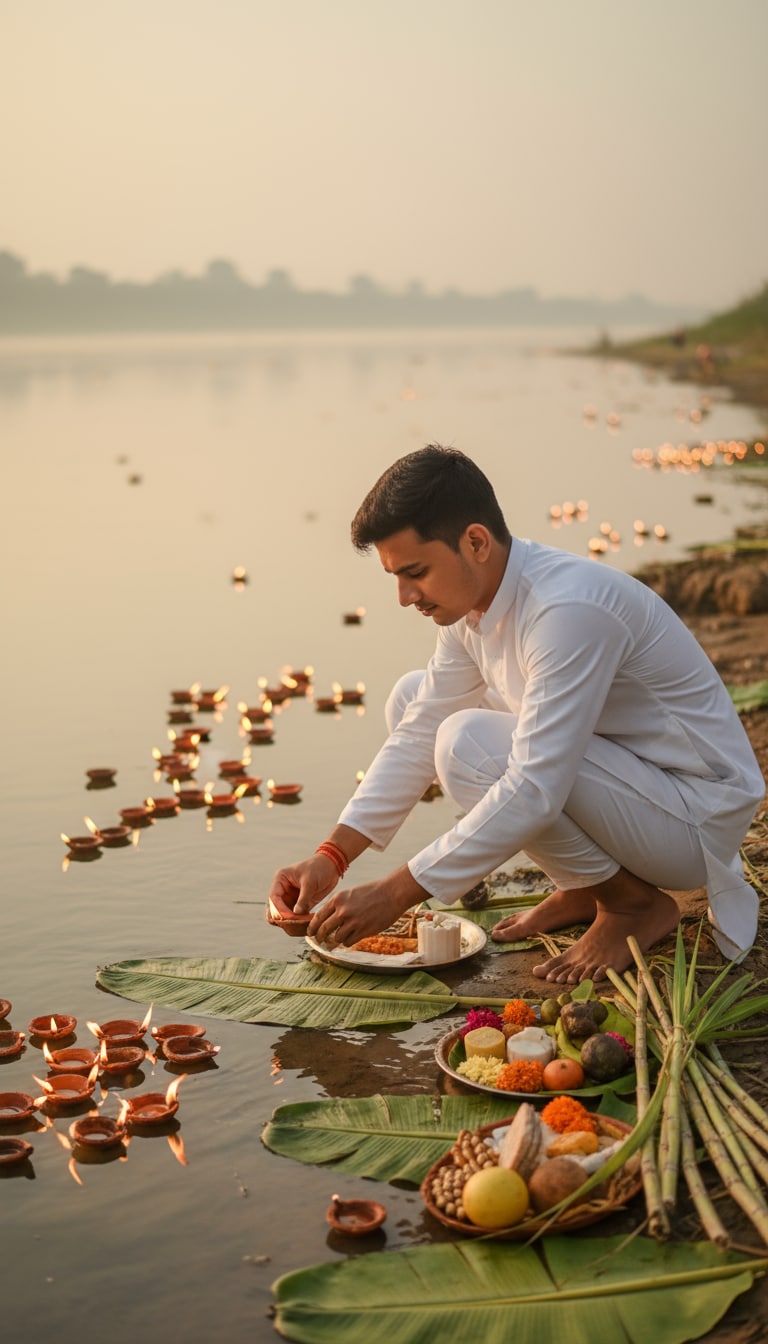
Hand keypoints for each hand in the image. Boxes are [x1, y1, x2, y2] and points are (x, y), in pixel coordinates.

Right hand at [266, 854, 337, 926]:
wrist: (332, 867)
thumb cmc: (319, 868)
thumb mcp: (310, 882)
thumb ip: (303, 898)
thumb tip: (296, 914)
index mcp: (280, 880)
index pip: (274, 899)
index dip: (279, 910)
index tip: (289, 918)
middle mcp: (283, 890)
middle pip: (275, 910)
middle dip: (283, 919)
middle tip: (294, 925)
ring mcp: (290, 899)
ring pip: (284, 916)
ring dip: (291, 923)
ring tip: (302, 927)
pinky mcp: (300, 905)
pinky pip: (296, 917)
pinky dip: (300, 923)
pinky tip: (308, 925)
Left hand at [308, 868, 424, 947]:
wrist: (392, 893)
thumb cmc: (373, 892)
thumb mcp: (351, 893)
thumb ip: (339, 905)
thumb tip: (328, 919)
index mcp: (338, 899)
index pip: (318, 916)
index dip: (312, 927)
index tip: (311, 933)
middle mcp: (343, 910)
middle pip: (324, 929)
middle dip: (320, 938)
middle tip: (320, 941)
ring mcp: (353, 921)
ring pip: (336, 938)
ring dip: (336, 941)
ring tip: (338, 941)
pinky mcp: (363, 930)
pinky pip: (348, 942)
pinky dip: (348, 942)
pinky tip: (352, 938)